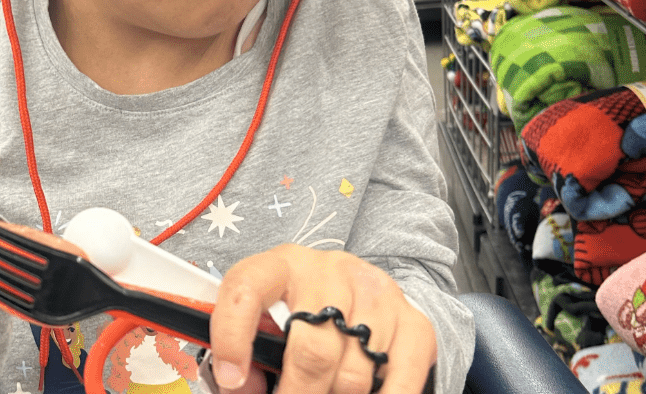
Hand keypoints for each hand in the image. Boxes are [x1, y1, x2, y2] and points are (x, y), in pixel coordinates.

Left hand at [209, 246, 435, 393]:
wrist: (367, 292)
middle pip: (311, 351)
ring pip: (353, 374)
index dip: (232, 336)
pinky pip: (399, 382)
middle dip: (296, 393)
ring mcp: (376, 293)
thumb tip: (240, 384)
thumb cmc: (307, 310)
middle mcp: (331, 271)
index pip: (246, 288)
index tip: (231, 378)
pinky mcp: (414, 322)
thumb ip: (253, 345)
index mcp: (284, 264)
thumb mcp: (273, 313)